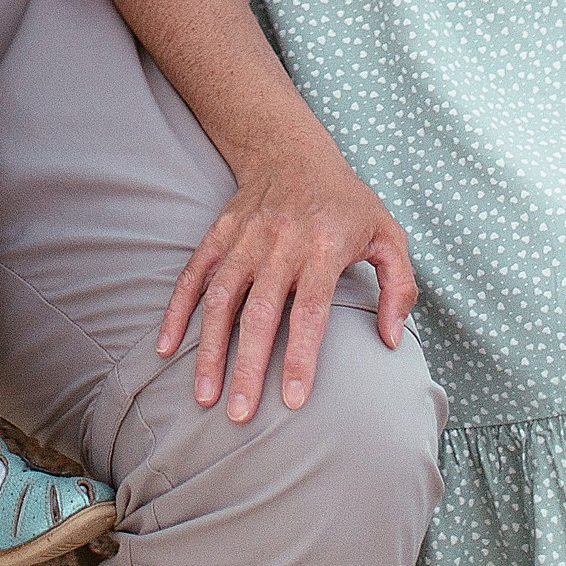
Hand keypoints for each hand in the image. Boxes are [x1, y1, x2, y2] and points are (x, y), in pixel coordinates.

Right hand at [159, 139, 416, 422]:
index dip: (300, 356)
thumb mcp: (389, 234)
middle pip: (260, 311)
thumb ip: (399, 286)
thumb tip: (391, 340)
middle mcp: (280, 242)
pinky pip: (193, 274)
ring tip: (204, 395)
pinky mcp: (219, 233)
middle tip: (239, 415)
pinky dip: (177, 310)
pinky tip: (166, 347)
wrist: (292, 150)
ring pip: (221, 297)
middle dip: (247, 365)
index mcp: (322, 247)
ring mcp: (244, 237)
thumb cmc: (347, 203)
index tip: (292, 400)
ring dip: (209, 348)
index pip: (310, 309)